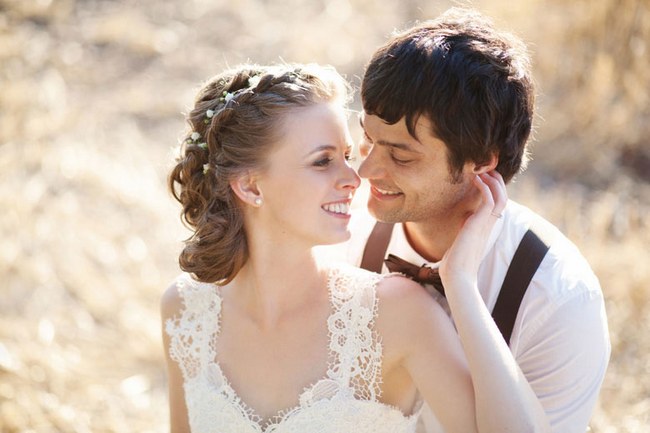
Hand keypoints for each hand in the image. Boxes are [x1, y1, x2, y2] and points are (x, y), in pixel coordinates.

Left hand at [439, 171, 506, 288]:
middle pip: (502, 198)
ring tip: (482, 171)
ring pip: (500, 197)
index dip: (494, 190)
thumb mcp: (460, 240)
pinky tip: (477, 181)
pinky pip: (489, 200)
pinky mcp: (479, 224)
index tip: (484, 179)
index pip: (496, 205)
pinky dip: (485, 188)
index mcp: (485, 229)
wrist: (456, 276)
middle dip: (497, 183)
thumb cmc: (455, 263)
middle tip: (487, 170)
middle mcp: (489, 226)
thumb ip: (464, 228)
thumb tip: (463, 218)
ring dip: (492, 182)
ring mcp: (486, 225)